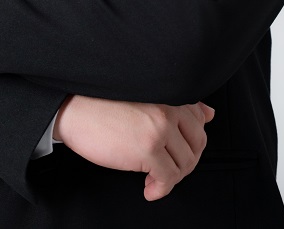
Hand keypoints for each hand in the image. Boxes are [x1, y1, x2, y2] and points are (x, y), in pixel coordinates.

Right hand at [53, 95, 213, 200]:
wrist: (74, 109)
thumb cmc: (104, 103)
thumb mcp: (145, 99)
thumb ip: (178, 104)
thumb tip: (209, 113)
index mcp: (168, 93)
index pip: (199, 121)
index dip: (189, 142)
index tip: (175, 152)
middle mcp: (169, 108)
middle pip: (197, 144)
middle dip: (184, 162)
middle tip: (166, 169)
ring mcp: (160, 128)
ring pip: (185, 164)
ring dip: (171, 177)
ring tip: (153, 178)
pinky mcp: (148, 149)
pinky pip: (169, 178)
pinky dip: (161, 189)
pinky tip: (148, 188)